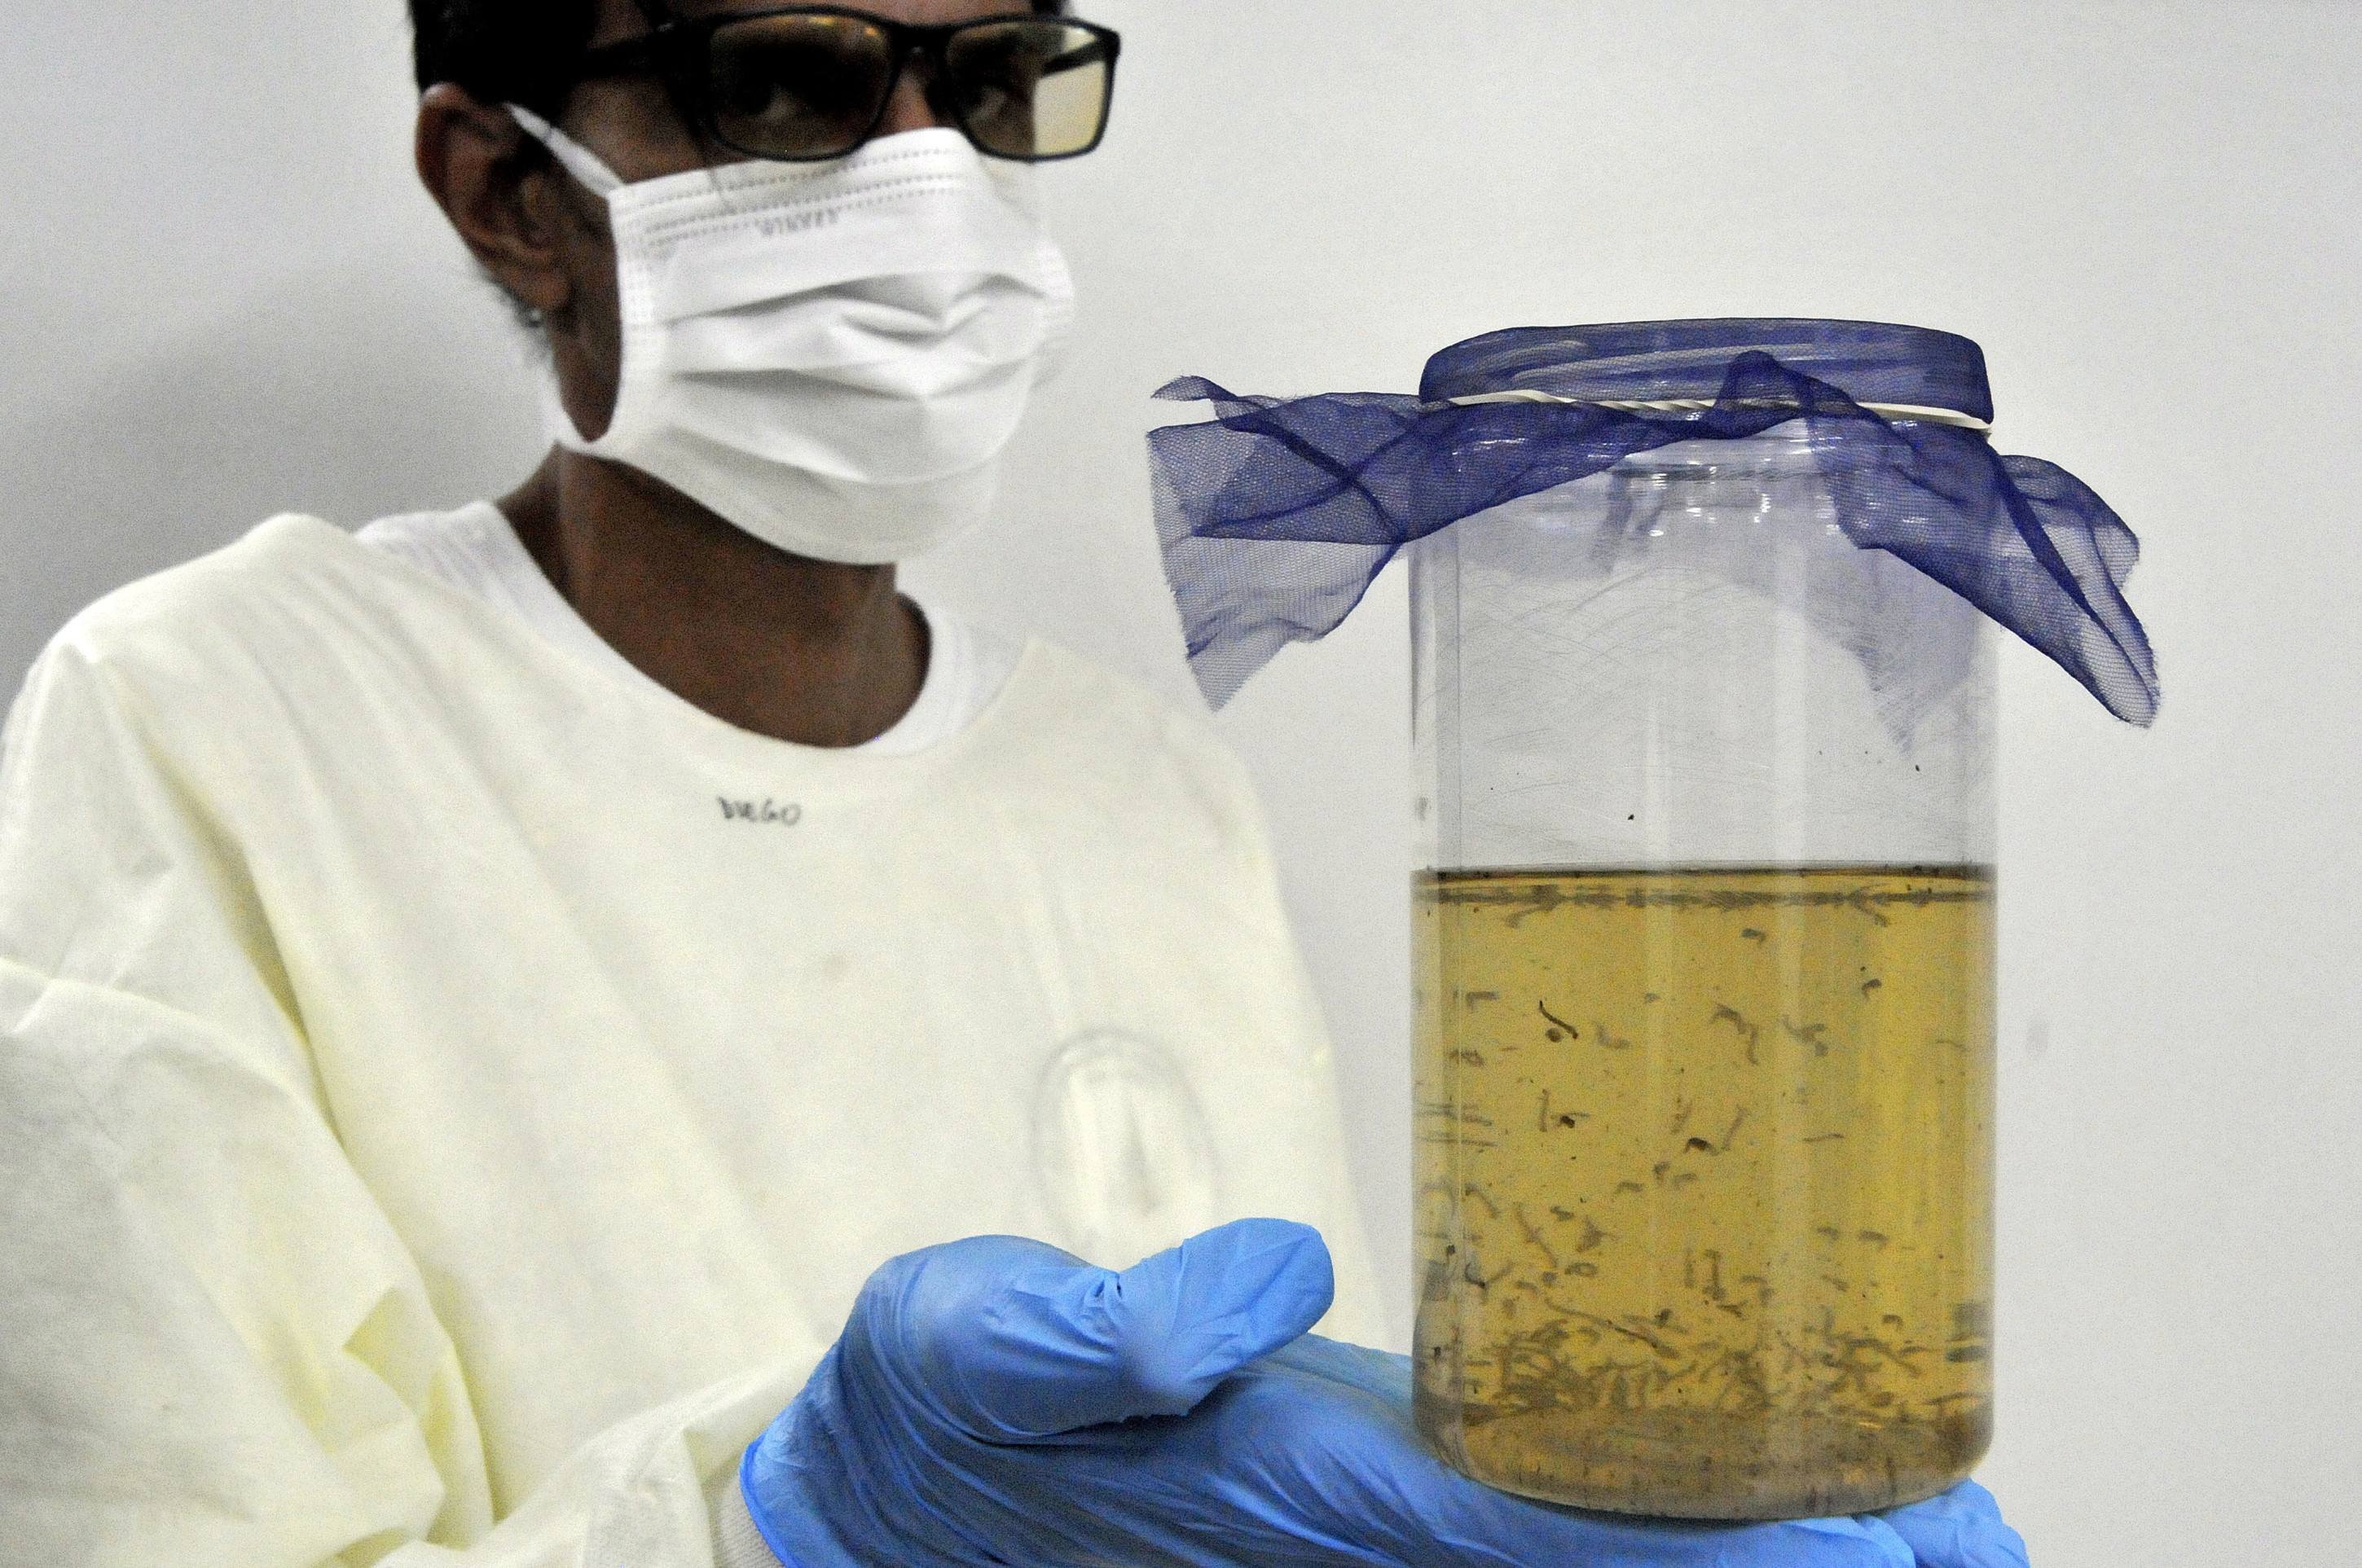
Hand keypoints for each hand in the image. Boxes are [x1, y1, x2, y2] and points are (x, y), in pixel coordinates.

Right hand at [742, 1219, 2027, 1566]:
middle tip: (1976, 1547)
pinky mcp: (1354, 1494)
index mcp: (1289, 1491)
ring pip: (1580, 1561)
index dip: (1710, 1550)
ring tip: (1936, 1539)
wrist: (886, 1477)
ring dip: (1753, 1552)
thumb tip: (1273, 1282)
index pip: (1532, 1537)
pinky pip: (1521, 1532)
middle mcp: (1356, 1529)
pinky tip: (1753, 1514)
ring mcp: (1364, 1524)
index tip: (1878, 1548)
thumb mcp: (962, 1339)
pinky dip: (1653, 1531)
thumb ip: (1095, 1328)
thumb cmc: (931, 1408)